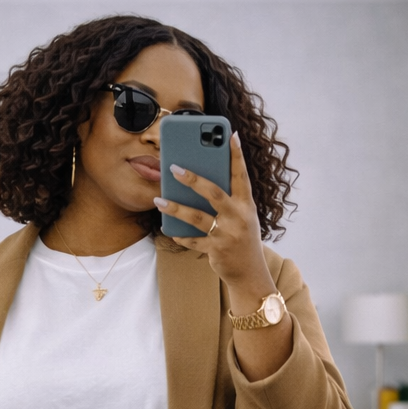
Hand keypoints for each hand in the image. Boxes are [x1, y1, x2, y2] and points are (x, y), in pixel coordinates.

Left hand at [153, 131, 277, 307]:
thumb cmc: (242, 239)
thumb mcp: (242, 217)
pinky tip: (167, 228)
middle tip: (173, 167)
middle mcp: (238, 217)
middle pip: (213, 193)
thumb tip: (199, 182)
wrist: (250, 273)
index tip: (230, 135)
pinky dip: (180, 235)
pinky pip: (193, 241)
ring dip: (175, 208)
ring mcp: (227, 234)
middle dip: (192, 179)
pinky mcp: (216, 250)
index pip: (241, 175)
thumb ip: (228, 200)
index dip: (237, 155)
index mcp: (246, 205)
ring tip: (158, 199)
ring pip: (197, 217)